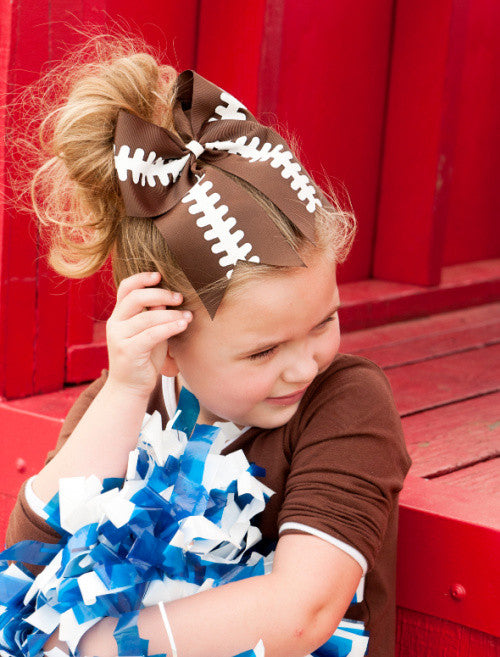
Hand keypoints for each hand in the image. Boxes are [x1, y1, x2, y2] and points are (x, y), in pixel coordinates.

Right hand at [105, 272, 191, 397]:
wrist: (130, 388)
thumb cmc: (144, 357)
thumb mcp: (150, 332)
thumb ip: (155, 315)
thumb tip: (169, 296)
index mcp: (119, 315)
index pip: (126, 288)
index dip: (141, 278)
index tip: (160, 275)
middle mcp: (115, 323)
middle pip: (136, 297)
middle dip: (160, 294)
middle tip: (180, 297)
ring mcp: (119, 337)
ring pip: (147, 317)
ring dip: (171, 314)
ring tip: (188, 316)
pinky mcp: (128, 351)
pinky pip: (151, 334)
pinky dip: (170, 327)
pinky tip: (183, 324)